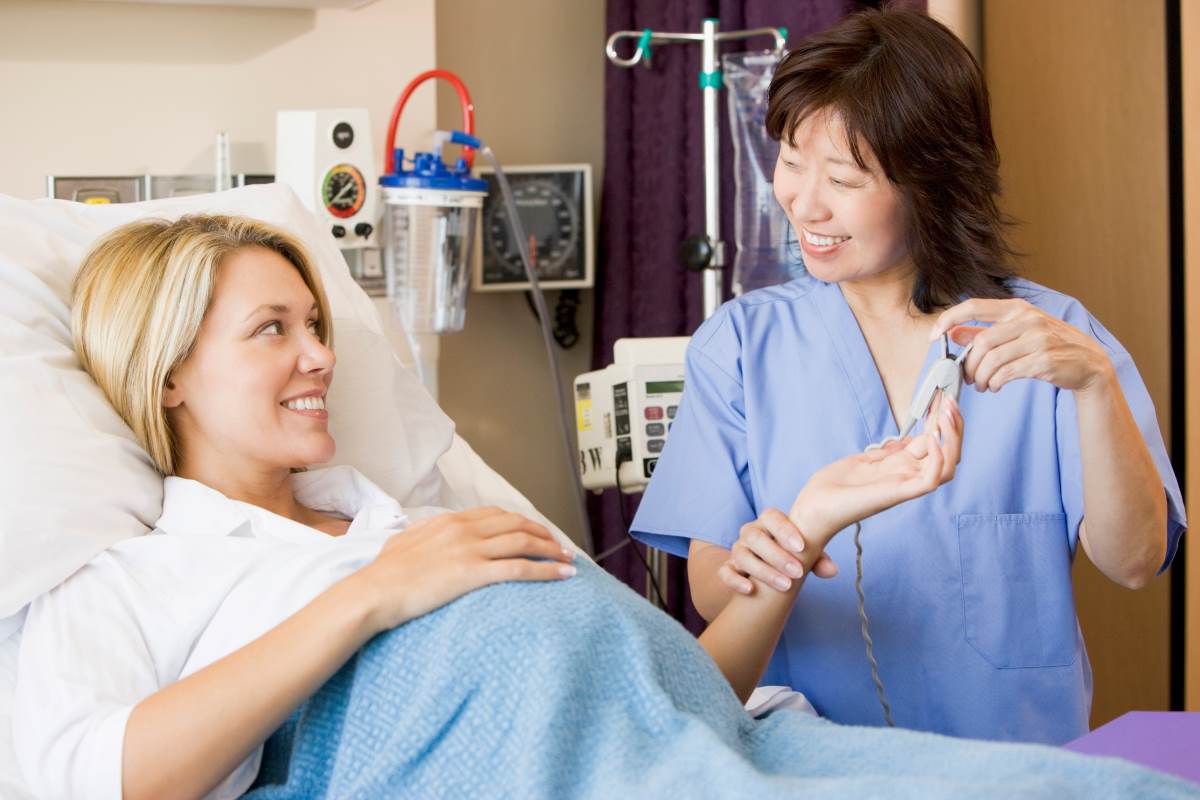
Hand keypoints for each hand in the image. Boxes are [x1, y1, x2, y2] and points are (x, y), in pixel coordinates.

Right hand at [353, 506, 575, 632]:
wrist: (373, 592)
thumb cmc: (383, 575)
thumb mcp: (403, 543)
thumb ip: (422, 534)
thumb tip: (425, 533)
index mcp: (449, 522)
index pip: (496, 514)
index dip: (521, 522)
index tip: (535, 532)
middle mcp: (463, 530)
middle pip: (516, 524)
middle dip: (543, 533)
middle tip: (559, 547)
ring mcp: (469, 550)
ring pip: (523, 542)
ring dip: (551, 550)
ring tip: (569, 561)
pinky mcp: (473, 573)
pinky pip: (520, 568)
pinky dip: (546, 570)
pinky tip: (563, 576)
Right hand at [719, 509, 839, 595]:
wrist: (769, 570)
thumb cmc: (791, 556)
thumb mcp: (805, 555)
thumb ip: (817, 559)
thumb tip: (832, 570)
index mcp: (768, 522)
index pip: (771, 516)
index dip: (784, 530)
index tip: (802, 547)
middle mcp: (750, 533)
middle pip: (754, 536)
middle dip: (777, 555)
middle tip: (798, 573)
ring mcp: (737, 550)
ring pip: (741, 555)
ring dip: (763, 571)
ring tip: (785, 585)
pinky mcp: (728, 569)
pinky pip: (725, 572)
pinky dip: (735, 580)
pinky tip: (750, 590)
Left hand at [790, 395, 963, 546]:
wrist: (814, 507)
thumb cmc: (834, 487)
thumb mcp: (863, 460)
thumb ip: (886, 452)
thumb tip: (905, 440)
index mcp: (901, 468)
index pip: (934, 442)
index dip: (942, 420)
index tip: (943, 397)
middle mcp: (908, 476)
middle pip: (949, 454)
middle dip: (954, 426)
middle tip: (951, 402)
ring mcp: (905, 485)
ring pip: (948, 466)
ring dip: (953, 439)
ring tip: (946, 415)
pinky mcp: (897, 493)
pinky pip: (930, 479)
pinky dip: (937, 458)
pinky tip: (932, 438)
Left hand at [930, 298, 1113, 394]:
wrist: (1089, 363)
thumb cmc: (1049, 346)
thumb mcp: (1017, 332)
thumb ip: (984, 331)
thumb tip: (952, 332)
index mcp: (1017, 308)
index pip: (974, 306)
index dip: (949, 319)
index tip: (934, 336)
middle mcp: (1028, 319)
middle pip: (980, 342)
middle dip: (968, 364)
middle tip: (968, 378)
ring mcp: (1038, 339)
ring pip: (991, 360)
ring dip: (981, 378)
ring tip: (983, 385)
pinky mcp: (1044, 360)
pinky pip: (1006, 374)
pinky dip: (995, 383)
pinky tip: (996, 386)